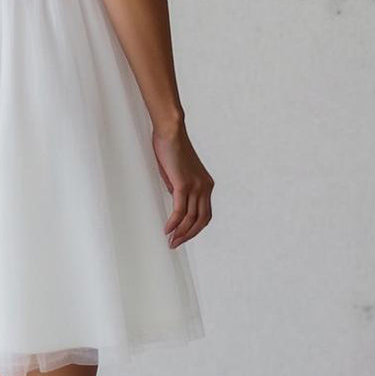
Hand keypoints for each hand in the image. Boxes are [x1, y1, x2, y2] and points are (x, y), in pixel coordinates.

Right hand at [151, 120, 213, 248]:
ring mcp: (196, 186)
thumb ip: (179, 188)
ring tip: (171, 241)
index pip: (205, 214)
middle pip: (201, 220)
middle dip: (189, 235)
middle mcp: (205, 187)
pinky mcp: (184, 184)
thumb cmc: (171, 149)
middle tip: (176, 243)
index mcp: (206, 185)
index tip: (183, 235)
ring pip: (191, 218)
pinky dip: (174, 222)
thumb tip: (175, 201)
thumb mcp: (177, 174)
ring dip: (181, 232)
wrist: (171, 131)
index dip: (195, 228)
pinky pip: (180, 210)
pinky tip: (167, 229)